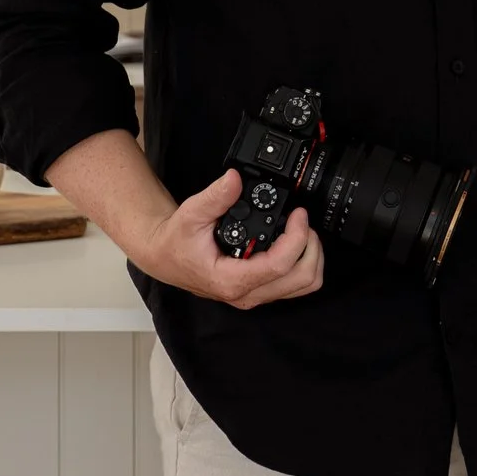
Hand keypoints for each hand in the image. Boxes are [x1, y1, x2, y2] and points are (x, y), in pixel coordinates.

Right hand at [133, 167, 325, 310]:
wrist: (165, 257)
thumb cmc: (176, 242)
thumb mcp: (191, 214)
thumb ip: (215, 196)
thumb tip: (234, 179)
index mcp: (231, 280)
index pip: (280, 265)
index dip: (297, 237)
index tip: (298, 215)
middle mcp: (246, 294)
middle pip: (303, 280)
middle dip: (311, 247)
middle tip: (302, 222)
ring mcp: (255, 295)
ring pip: (304, 286)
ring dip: (311, 257)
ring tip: (300, 231)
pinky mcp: (259, 291)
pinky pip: (293, 284)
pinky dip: (301, 262)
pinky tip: (290, 241)